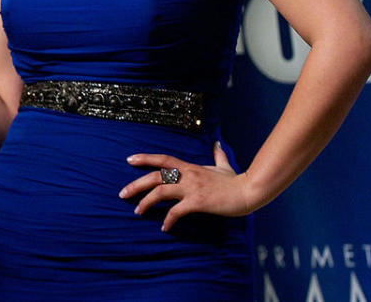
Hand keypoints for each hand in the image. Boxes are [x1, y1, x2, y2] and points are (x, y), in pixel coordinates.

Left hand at [119, 142, 252, 230]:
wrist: (247, 191)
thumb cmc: (235, 180)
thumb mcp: (223, 164)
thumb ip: (217, 154)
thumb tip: (217, 143)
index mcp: (190, 167)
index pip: (163, 159)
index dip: (145, 158)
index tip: (129, 160)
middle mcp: (187, 175)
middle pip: (155, 177)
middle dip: (136, 185)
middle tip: (122, 194)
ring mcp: (192, 188)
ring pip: (161, 192)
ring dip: (146, 202)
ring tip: (137, 211)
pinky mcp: (198, 202)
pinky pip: (176, 211)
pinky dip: (168, 220)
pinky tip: (164, 227)